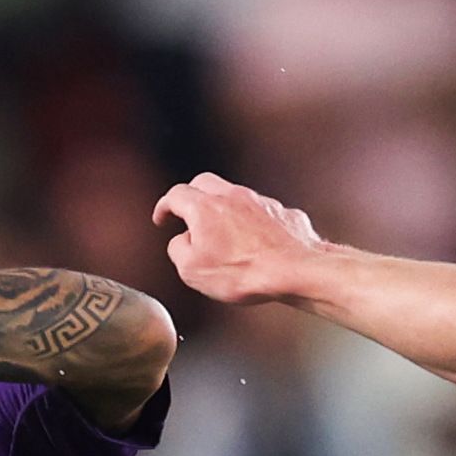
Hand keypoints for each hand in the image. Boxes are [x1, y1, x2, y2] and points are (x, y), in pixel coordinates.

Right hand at [154, 173, 329, 304]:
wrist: (293, 272)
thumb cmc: (242, 273)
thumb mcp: (192, 270)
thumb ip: (178, 250)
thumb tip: (182, 242)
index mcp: (204, 207)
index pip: (175, 195)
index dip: (164, 207)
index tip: (162, 218)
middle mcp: (232, 196)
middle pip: (204, 183)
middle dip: (192, 196)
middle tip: (188, 215)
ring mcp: (260, 201)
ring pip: (235, 194)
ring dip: (224, 207)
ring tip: (223, 233)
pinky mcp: (282, 212)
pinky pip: (262, 211)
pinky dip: (252, 220)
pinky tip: (254, 240)